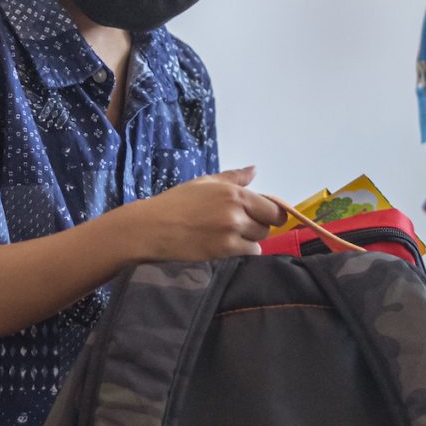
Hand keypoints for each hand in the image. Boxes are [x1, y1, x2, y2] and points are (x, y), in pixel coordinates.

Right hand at [122, 167, 284, 261]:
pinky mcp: (224, 252)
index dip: (270, 214)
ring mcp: (231, 233)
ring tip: (229, 238)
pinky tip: (225, 248)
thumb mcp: (204, 183)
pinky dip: (241, 253)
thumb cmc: (176, 203)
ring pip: (258, 242)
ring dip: (249, 241)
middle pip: (267, 226)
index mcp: (234, 193)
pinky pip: (248, 255)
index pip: (272, 208)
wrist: (152, 228)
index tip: (261, 217)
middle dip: (257, 227)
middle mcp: (237, 212)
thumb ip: (233, 177)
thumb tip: (255, 170)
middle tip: (239, 227)